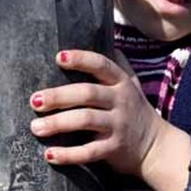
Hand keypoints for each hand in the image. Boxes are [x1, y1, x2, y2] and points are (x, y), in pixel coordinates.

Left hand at [29, 50, 190, 190]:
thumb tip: (96, 36)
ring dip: (58, 123)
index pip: (101, 65)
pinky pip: (90, 152)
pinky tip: (50, 154)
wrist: (155, 146)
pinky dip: (69, 154)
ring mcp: (118, 124)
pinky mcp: (114, 148)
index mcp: (121, 82)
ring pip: (86, 120)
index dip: (81, 59)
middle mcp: (120, 100)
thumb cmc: (133, 109)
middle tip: (34, 100)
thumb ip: (116, 63)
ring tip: (35, 127)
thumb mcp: (130, 83)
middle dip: (59, 96)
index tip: (58, 57)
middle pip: (87, 93)